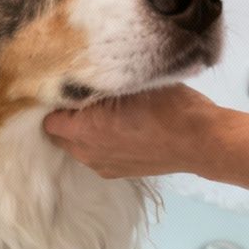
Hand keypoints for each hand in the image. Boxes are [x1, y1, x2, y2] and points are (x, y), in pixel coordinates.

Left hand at [43, 85, 224, 179]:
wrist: (201, 141)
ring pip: (77, 146)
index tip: (67, 87)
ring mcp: (102, 166)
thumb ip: (100, 83)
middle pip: (59, 134)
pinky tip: (118, 128)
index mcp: (84, 130)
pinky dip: (98, 142)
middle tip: (82, 98)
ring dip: (82, 131)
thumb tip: (81, 76)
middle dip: (65, 117)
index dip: (55, 101)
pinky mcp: (118, 172)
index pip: (48, 117)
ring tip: (102, 112)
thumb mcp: (131, 84)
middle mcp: (87, 152)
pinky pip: (95, 155)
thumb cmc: (169, 106)